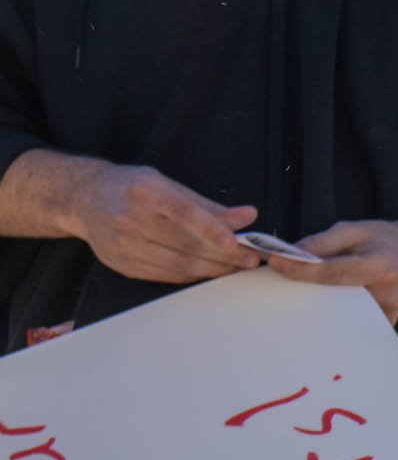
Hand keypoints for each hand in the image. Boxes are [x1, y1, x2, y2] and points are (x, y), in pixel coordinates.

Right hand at [67, 164, 261, 282]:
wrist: (83, 199)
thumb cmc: (131, 188)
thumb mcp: (167, 184)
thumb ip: (208, 204)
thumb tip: (247, 216)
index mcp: (144, 192)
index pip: (183, 212)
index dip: (211, 228)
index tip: (235, 241)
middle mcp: (131, 220)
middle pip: (185, 244)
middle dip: (224, 255)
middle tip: (251, 258)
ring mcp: (124, 246)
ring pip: (178, 265)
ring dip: (213, 269)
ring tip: (237, 266)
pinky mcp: (123, 265)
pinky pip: (167, 275)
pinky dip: (193, 275)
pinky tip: (210, 270)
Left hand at [266, 219, 397, 323]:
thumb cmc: (383, 241)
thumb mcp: (355, 229)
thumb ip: (323, 241)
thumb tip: (291, 254)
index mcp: (381, 267)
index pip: (332, 272)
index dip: (301, 269)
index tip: (275, 262)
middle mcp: (385, 295)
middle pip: (332, 300)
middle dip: (302, 292)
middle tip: (277, 283)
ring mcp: (384, 315)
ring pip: (337, 318)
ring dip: (312, 309)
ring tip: (296, 297)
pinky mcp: (381, 326)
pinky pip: (347, 326)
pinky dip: (328, 318)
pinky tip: (317, 309)